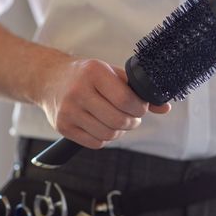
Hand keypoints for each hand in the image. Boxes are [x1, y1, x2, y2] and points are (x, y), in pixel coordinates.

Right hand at [38, 58, 170, 148]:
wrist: (50, 79)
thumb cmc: (86, 76)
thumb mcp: (111, 74)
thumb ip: (137, 90)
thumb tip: (165, 107)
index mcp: (94, 73)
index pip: (126, 100)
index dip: (140, 109)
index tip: (141, 108)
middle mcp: (78, 91)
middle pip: (118, 120)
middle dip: (132, 123)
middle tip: (132, 118)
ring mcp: (68, 111)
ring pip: (108, 134)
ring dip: (119, 132)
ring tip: (117, 122)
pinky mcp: (63, 127)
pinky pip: (95, 143)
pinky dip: (104, 138)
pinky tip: (102, 126)